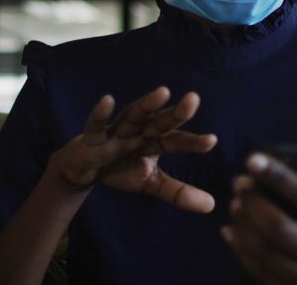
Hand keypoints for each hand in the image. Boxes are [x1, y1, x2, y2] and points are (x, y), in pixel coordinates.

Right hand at [47, 87, 217, 212]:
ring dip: (146, 105)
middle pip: (160, 122)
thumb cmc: (121, 170)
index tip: (212, 140)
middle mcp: (139, 132)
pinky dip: (101, 114)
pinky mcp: (93, 138)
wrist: (84, 171)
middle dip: (176, 113)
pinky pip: (97, 126)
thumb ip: (178, 192)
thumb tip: (212, 205)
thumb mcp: (151, 183)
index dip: (193, 142)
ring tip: (163, 92)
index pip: (177, 141)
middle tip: (194, 99)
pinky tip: (107, 100)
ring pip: (133, 116)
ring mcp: (116, 133)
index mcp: (155, 142)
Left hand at [223, 142, 296, 284]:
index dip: (280, 177)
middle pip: (281, 228)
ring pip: (267, 253)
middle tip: (240, 183)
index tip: (254, 159)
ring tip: (235, 203)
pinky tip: (232, 231)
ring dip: (244, 225)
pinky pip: (262, 273)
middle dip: (253, 202)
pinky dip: (242, 251)